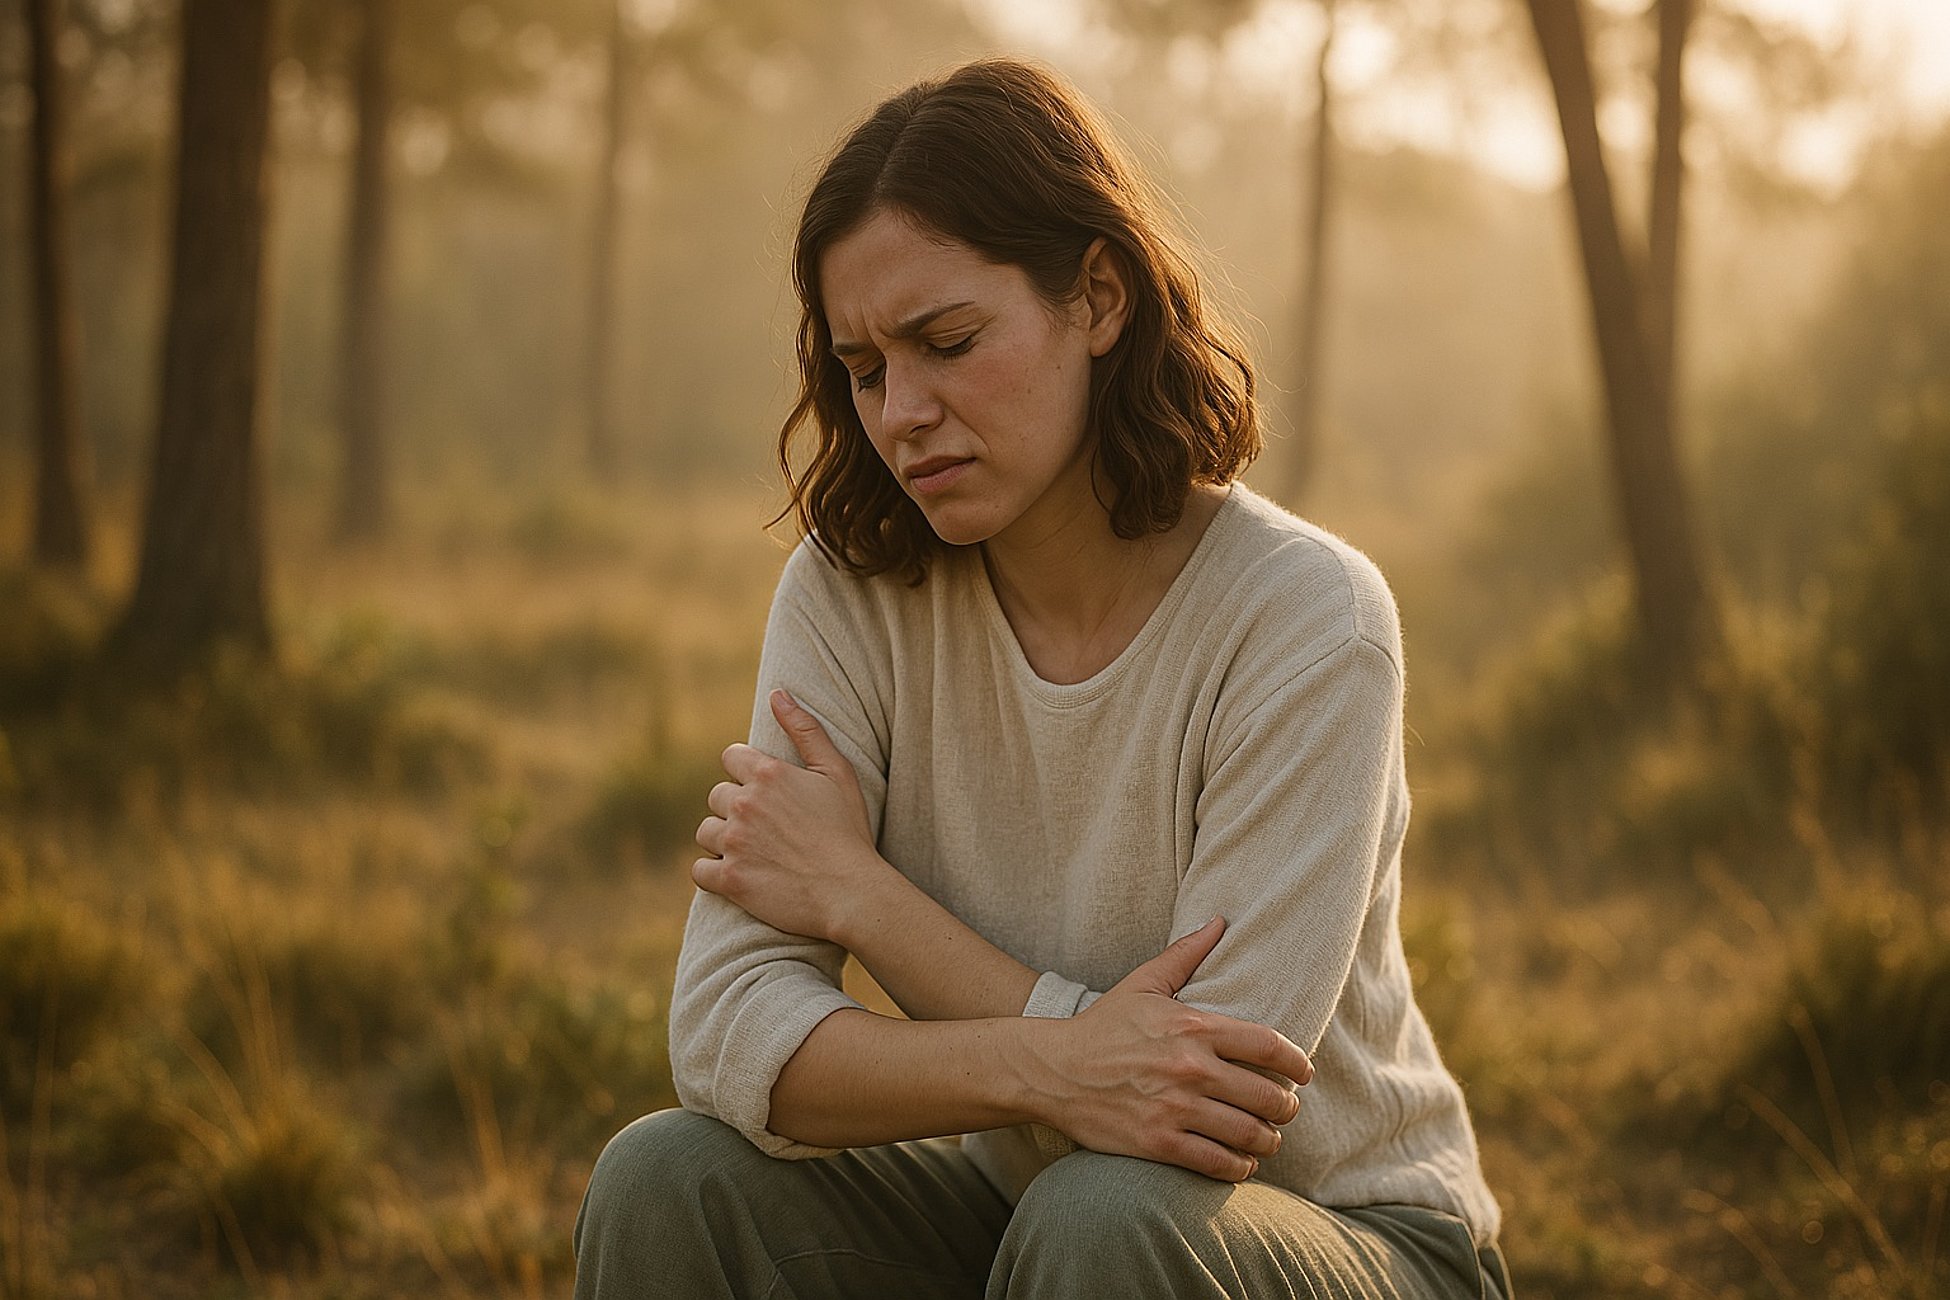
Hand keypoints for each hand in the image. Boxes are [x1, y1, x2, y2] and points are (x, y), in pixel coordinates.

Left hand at [692, 690, 884, 942]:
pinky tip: (738, 874)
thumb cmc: (848, 831)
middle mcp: (744, 804)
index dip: (747, 774)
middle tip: (767, 829)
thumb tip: (777, 693)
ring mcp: (734, 842)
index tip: (766, 794)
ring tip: (756, 853)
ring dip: (724, 841)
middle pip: (717, 796)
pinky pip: (699, 870)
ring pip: (706, 832)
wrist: (852, 891)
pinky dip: (713, 873)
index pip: (731, 758)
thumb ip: (805, 730)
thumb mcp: (837, 772)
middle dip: (736, 810)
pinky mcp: (729, 879)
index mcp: (768, 774)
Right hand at [1020, 918, 1313, 1181]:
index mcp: (1192, 1027)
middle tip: (1286, 1110)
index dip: (1296, 1062)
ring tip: (1268, 1139)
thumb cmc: (1101, 1025)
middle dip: (1285, 1107)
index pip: (1266, 1045)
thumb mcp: (1142, 983)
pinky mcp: (1158, 1142)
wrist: (1052, 1071)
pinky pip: (1215, 1162)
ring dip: (1267, 1140)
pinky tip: (1240, 1163)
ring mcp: (1174, 1108)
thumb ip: (1185, 954)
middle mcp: (1189, 1068)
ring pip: (1246, 1133)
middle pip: (1265, 1094)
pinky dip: (1237, 1167)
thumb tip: (1219, 922)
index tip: (1305, 1073)